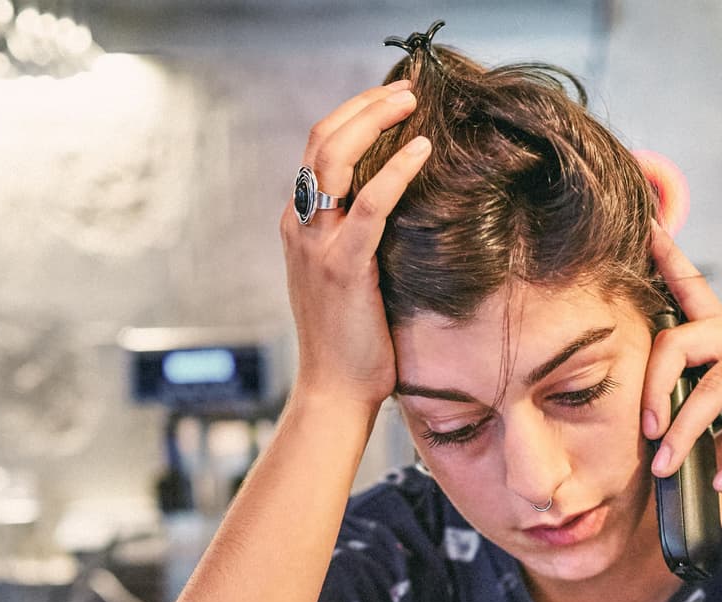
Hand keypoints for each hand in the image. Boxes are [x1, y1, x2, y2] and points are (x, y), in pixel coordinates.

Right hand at [280, 80, 431, 410]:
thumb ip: (358, 242)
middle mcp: (300, 226)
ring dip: (375, 121)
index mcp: (299, 226)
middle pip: (321, 141)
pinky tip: (422, 150)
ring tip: (411, 103)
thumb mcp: (348, 280)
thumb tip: (401, 215)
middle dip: (363, 106)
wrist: (334, 392)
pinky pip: (370, 204)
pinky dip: (396, 170)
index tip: (389, 102)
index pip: (318, 151)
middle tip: (406, 90)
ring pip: (335, 157)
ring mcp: (317, 244)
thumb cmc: (351, 344)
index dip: (352, 117)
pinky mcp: (344, 266)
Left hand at [642, 223, 721, 491]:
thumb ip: (714, 427)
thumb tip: (674, 457)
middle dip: (652, 390)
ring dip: (687, 434)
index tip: (644, 228)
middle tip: (645, 433)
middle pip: (678, 343)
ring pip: (714, 387)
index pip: (691, 292)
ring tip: (670, 466)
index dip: (667, 259)